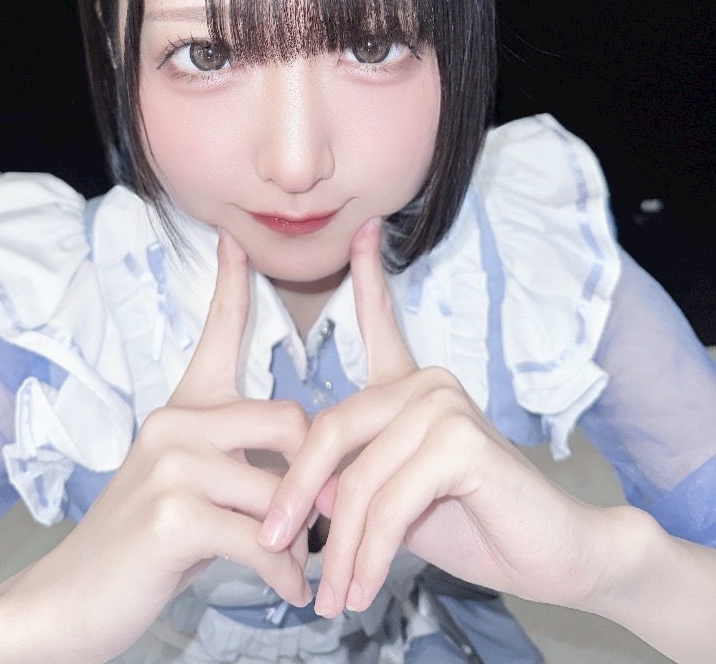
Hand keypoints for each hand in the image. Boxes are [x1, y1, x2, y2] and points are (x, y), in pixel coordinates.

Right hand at [0, 230, 310, 662]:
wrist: (72, 598)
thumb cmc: (144, 541)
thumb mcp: (188, 484)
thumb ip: (239, 464)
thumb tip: (309, 478)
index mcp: (183, 408)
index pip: (216, 332)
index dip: (231, 283)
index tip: (236, 240)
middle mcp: (176, 422)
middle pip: (289, 421)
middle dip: (315, 476)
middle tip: (320, 520)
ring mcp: (172, 464)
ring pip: (281, 489)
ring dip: (300, 538)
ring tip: (295, 566)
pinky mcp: (174, 515)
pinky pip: (263, 539)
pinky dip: (284, 573)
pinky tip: (288, 591)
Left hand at [258, 218, 608, 619]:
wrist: (552, 556)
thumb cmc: (472, 523)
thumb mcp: (395, 499)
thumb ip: (353, 479)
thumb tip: (304, 491)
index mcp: (409, 385)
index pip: (379, 321)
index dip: (368, 275)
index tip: (362, 230)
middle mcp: (426, 382)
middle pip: (332, 430)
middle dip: (296, 496)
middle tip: (273, 547)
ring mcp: (444, 405)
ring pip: (358, 480)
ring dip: (340, 547)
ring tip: (333, 596)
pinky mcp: (461, 441)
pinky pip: (390, 503)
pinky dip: (370, 553)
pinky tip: (364, 585)